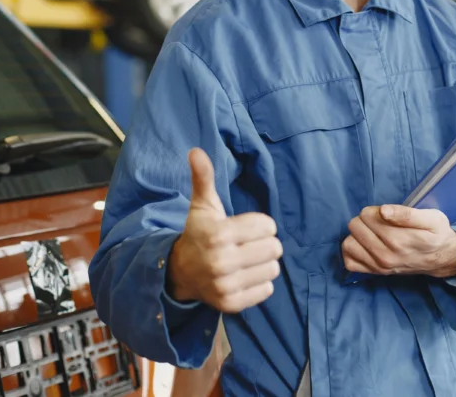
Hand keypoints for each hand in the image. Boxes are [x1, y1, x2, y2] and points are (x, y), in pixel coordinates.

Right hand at [166, 148, 282, 312]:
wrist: (180, 272)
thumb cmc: (199, 233)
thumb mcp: (202, 205)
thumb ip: (204, 177)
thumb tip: (196, 151)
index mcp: (218, 234)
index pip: (268, 226)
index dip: (260, 225)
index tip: (245, 228)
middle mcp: (221, 262)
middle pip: (274, 248)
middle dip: (265, 243)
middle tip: (248, 244)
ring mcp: (226, 286)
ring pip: (273, 269)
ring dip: (264, 263)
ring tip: (247, 260)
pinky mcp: (231, 304)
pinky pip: (267, 289)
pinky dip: (260, 282)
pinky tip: (245, 276)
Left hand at [342, 205, 455, 278]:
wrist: (442, 259)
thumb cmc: (436, 234)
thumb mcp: (432, 218)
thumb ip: (407, 214)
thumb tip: (383, 210)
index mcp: (399, 239)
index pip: (367, 215)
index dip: (375, 210)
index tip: (387, 214)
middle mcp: (385, 255)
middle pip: (355, 226)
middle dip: (366, 220)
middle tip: (381, 223)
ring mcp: (378, 266)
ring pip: (348, 243)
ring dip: (357, 235)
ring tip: (372, 233)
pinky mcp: (374, 272)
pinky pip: (349, 261)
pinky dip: (354, 251)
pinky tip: (365, 245)